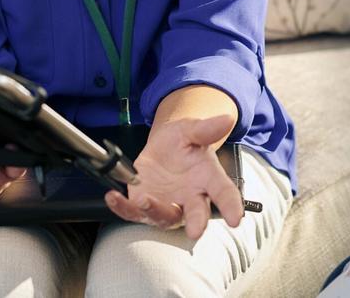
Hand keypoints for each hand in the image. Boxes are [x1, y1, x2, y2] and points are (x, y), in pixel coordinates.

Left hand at [104, 115, 243, 239]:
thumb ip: (206, 129)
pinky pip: (133, 212)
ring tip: (145, 200)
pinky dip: (122, 207)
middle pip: (196, 213)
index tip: (236, 218)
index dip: (231, 206)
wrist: (162, 148)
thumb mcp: (191, 130)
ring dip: (155, 211)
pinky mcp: (143, 206)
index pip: (224, 193)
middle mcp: (190, 198)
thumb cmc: (181, 142)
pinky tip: (114, 197)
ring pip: (163, 216)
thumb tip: (227, 119)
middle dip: (196, 222)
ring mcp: (167, 205)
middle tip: (196, 229)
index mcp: (208, 179)